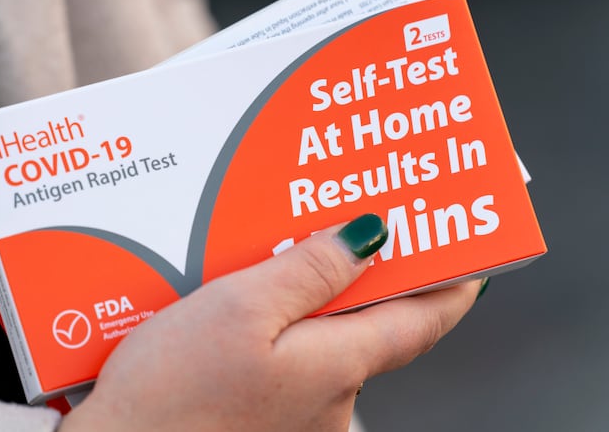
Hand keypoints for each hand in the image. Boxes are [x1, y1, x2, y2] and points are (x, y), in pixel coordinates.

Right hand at [59, 214, 481, 431]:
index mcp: (337, 367)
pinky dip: (286, 330)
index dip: (452, 283)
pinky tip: (247, 308)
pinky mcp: (268, 418)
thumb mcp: (241, 308)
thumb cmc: (172, 392)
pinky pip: (294, 361)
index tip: (468, 249)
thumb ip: (310, 272)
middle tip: (349, 228)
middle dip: (364, 280)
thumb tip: (369, 239)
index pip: (424, 320)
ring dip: (316, 302)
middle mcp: (333, 400)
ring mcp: (302, 416)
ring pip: (327, 342)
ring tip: (282, 257)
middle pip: (372, 327)